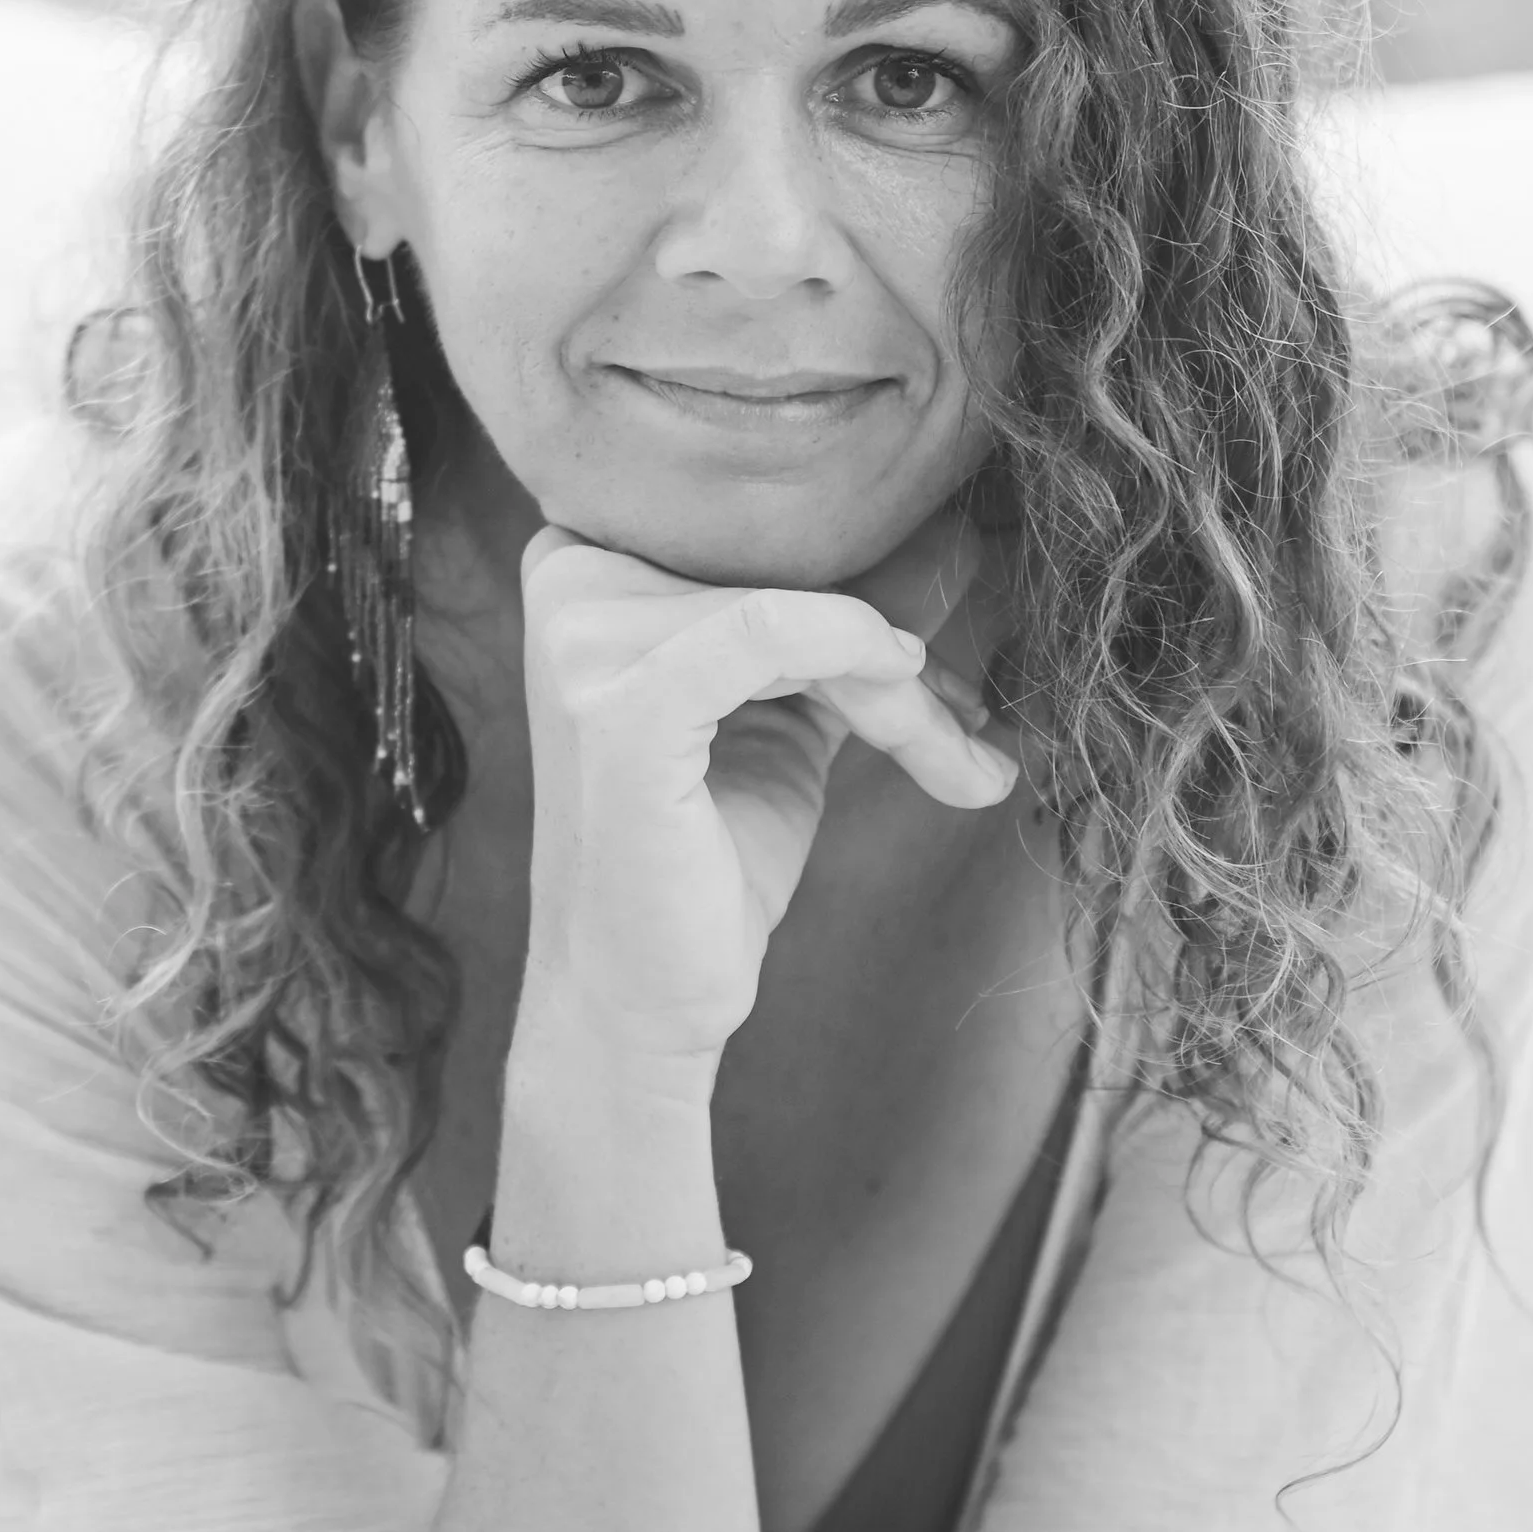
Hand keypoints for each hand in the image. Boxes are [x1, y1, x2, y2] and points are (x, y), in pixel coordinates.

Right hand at [517, 526, 1016, 1072]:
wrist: (646, 998)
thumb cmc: (707, 855)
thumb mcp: (784, 711)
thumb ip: (838, 626)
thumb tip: (962, 545)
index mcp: (583, 556)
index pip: (762, 533)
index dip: (864, 590)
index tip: (934, 676)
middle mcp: (565, 575)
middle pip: (783, 565)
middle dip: (895, 652)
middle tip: (967, 728)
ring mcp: (579, 639)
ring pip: (798, 603)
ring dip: (899, 689)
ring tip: (957, 759)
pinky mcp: (617, 707)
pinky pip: (769, 627)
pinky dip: (857, 655)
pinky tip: (913, 710)